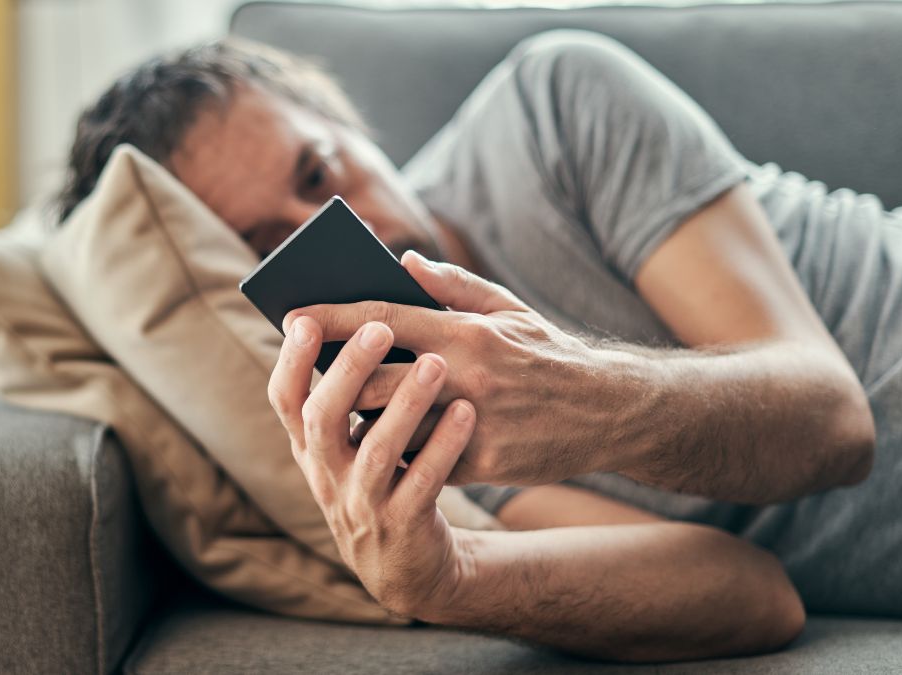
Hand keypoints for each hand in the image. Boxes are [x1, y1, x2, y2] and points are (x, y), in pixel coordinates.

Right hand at [268, 315, 475, 617]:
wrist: (410, 568)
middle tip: (379, 328)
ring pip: (376, 450)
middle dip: (347, 371)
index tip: (303, 319)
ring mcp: (362, 504)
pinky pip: (423, 482)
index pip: (285, 399)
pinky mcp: (403, 525)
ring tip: (435, 363)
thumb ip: (352, 393)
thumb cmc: (387, 481)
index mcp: (312, 447)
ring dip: (404, 403)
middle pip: (323, 418)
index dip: (290, 360)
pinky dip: (443, 445)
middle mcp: (327, 475)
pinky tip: (466, 412)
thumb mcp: (353, 447)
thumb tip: (364, 320)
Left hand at [285, 251, 639, 485]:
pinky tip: (378, 448)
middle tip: (301, 374)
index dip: (332, 317)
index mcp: (466, 331)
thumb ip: (452, 285)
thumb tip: (401, 261)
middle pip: (374, 377)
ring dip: (358, 421)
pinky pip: (422, 461)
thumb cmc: (549, 355)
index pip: (383, 317)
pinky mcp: (484, 464)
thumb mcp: (508, 309)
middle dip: (331, 377)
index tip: (291, 315)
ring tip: (331, 415)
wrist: (610, 412)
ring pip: (392, 424)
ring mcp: (474, 421)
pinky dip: (397, 453)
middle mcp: (466, 374)